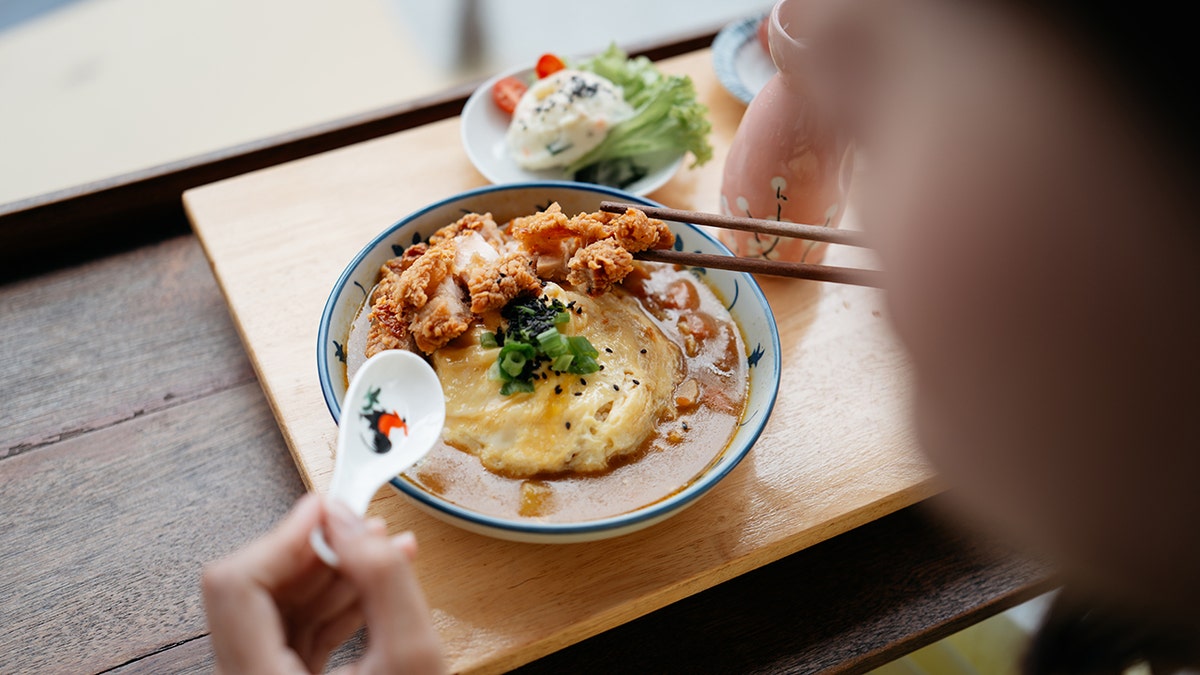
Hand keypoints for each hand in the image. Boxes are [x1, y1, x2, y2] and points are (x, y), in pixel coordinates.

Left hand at [202, 494, 443, 673]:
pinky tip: (375, 582)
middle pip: (252, 591)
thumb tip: (349, 522)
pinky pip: (296, 631)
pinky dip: (334, 600)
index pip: (235, 585)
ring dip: (328, 571)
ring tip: (384, 551)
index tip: (326, 507)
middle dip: (311, 551)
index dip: (282, 536)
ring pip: (276, 608)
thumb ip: (383, 582)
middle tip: (361, 527)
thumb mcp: (414, 659)